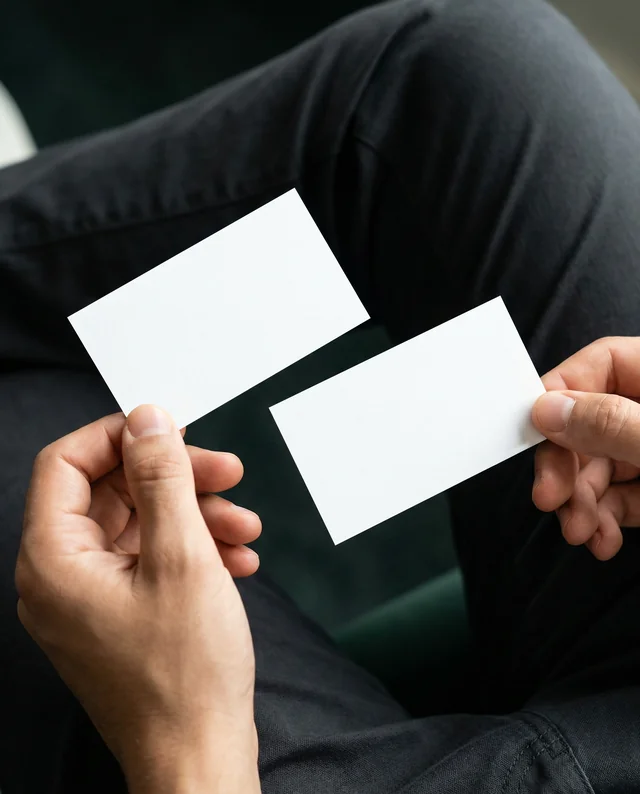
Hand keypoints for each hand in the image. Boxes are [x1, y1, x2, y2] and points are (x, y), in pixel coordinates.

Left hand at [15, 405, 261, 793]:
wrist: (201, 758)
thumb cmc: (186, 677)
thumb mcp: (183, 557)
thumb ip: (163, 479)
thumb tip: (149, 420)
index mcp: (55, 560)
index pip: (65, 462)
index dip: (119, 436)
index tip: (169, 430)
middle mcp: (62, 577)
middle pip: (112, 492)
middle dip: (177, 479)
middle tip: (228, 472)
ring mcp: (92, 598)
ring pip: (140, 525)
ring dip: (197, 516)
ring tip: (246, 530)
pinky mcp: (121, 613)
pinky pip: (152, 559)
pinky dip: (195, 549)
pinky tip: (238, 561)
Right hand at [532, 337, 639, 561]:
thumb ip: (612, 424)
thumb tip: (549, 410)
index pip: (600, 363)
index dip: (560, 395)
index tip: (535, 434)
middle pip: (591, 422)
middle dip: (567, 468)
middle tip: (552, 500)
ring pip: (602, 464)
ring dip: (581, 502)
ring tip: (581, 533)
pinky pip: (623, 495)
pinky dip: (605, 518)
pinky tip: (602, 540)